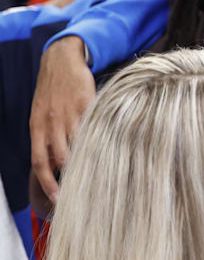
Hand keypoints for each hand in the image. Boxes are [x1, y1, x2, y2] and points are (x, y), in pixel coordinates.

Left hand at [29, 36, 95, 200]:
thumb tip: (56, 164)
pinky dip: (100, 141)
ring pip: (78, 145)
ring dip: (87, 162)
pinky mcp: (87, 104)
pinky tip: (109, 150)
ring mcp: (69, 113)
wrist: (60, 60)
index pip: (39, 161)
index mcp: (37, 127)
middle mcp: (51, 122)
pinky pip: (94, 128)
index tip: (56, 199)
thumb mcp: (42, 114)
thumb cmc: (52, 91)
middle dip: (70, 178)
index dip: (47, 182)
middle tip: (81, 194)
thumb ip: (48, 137)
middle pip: (60, 158)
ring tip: (98, 176)